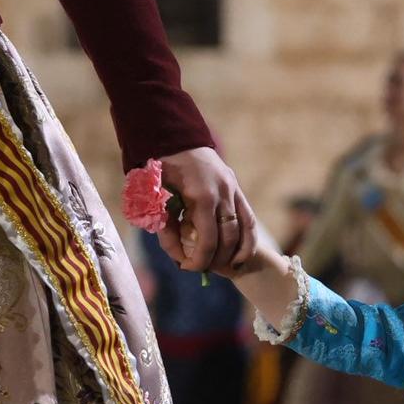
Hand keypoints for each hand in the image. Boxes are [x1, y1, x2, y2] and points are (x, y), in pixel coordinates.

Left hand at [156, 147, 257, 273]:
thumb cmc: (158, 166)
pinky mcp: (236, 188)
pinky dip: (248, 239)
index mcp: (202, 196)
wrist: (173, 134)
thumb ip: (165, 226)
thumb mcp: (154, 197)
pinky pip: (249, 219)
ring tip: (225, 268)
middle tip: (200, 269)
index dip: (199, 260)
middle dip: (215, 259)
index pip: (208, 241)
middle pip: (228, 240)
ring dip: (235, 253)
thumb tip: (177, 254)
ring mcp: (233, 190)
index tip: (186, 268)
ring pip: (244, 231)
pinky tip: (240, 255)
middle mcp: (223, 194)